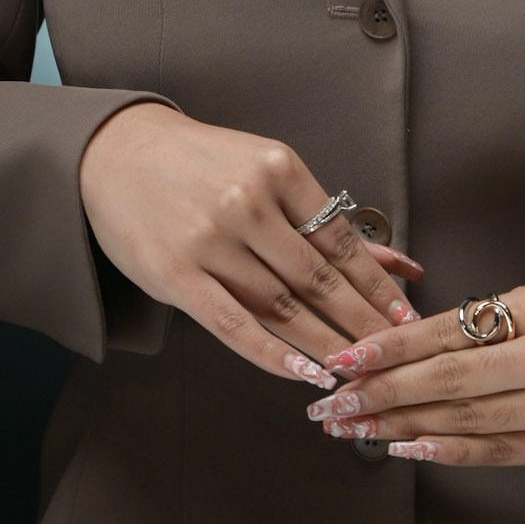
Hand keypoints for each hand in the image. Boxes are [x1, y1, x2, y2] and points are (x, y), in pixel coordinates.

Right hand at [79, 102, 422, 391]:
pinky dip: (273, 354)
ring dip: (323, 343)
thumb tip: (394, 260)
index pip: (341, 239)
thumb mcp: (265, 168)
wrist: (118, 151)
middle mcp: (247, 202)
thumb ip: (323, 217)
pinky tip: (303, 372)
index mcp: (278, 168)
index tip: (405, 316)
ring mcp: (210, 240)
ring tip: (355, 369)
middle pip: (318, 277)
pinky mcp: (176, 274)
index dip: (377, 285)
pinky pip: (233, 324)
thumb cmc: (202, 162)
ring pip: (281, 305)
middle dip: (361, 321)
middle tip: (392, 353)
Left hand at [302, 284, 524, 471]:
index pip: (451, 328)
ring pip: (469, 420)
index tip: (346, 357)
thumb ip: (483, 323)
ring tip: (356, 427)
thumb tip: (405, 346)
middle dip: (384, 391)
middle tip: (333, 401)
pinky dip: (449, 452)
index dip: (393, 346)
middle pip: (452, 378)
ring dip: (403, 425)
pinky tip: (408, 449)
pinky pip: (499, 452)